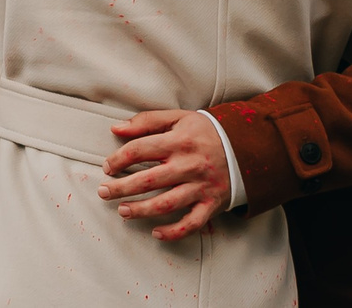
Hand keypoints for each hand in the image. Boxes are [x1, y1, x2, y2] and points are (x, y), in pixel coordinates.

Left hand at [97, 110, 228, 240]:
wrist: (247, 147)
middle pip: (149, 180)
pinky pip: (192, 223)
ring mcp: (201, 186)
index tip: (107, 167)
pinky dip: (174, 231)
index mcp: (179, 141)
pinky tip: (156, 233)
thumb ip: (147, 121)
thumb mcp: (179, 117)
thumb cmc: (206, 132)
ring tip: (122, 211)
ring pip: (166, 204)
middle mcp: (189, 165)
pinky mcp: (212, 203)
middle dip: (122, 188)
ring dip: (141, 210)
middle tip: (104, 192)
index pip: (140, 150)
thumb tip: (117, 129)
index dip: (119, 159)